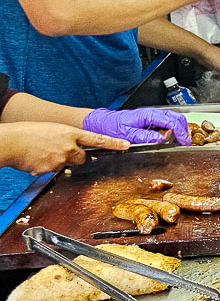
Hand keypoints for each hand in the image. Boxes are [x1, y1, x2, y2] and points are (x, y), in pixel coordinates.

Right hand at [0, 123, 128, 174]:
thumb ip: (66, 138)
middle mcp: (68, 147)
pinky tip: (36, 159)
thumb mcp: (52, 130)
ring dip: (60, 161)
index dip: (113, 143)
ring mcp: (60, 159)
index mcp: (69, 133)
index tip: (126, 145)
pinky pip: (52, 171)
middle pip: (82, 157)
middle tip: (59, 150)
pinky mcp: (50, 170)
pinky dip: (46, 167)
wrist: (11, 142)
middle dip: (75, 156)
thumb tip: (72, 146)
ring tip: (43, 152)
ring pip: (67, 164)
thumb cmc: (28, 133)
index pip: (97, 139)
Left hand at [83, 107, 190, 144]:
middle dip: (184, 130)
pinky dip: (174, 129)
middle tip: (186, 142)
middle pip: (176, 118)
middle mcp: (152, 113)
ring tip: (181, 141)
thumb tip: (161, 139)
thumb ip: (145, 136)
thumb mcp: (128, 134)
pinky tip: (172, 137)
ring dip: (180, 129)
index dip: (180, 133)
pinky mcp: (150, 120)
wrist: (102, 123)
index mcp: (148, 115)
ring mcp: (152, 116)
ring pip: (174, 119)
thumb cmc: (112, 127)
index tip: (184, 142)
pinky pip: (167, 122)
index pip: (171, 122)